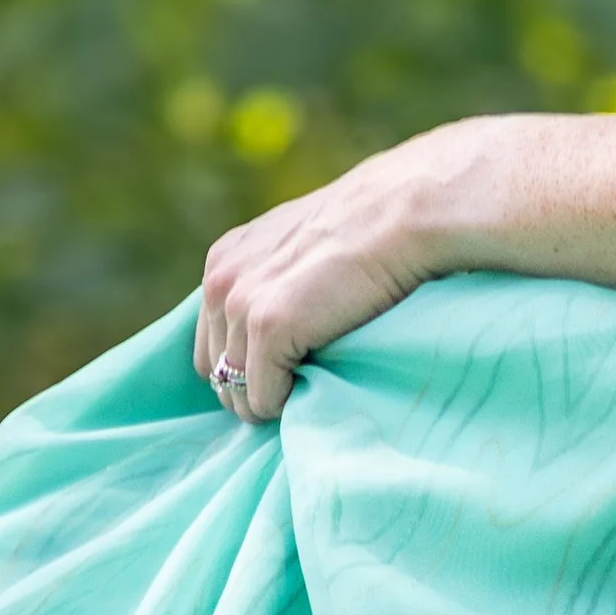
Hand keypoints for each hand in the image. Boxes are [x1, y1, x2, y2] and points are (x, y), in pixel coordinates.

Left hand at [195, 130, 460, 423]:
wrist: (403, 211)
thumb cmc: (367, 228)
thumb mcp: (298, 243)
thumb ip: (271, 274)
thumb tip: (273, 320)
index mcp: (225, 260)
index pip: (212, 341)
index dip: (245, 361)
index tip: (285, 364)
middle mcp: (220, 281)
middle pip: (216, 370)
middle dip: (251, 385)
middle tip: (299, 382)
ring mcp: (241, 304)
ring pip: (236, 392)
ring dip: (270, 398)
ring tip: (311, 385)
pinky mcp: (270, 327)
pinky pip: (263, 398)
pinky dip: (287, 403)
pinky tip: (317, 384)